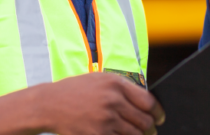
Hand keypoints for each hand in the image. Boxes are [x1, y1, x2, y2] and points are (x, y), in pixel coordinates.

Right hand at [37, 72, 164, 134]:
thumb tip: (146, 104)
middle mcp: (113, 101)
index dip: (158, 113)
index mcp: (115, 84)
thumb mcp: (99, 80)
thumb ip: (123, 89)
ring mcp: (106, 120)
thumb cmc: (75, 91)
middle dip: (150, 128)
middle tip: (150, 130)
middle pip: (144, 121)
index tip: (160, 118)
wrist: (49, 105)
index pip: (148, 101)